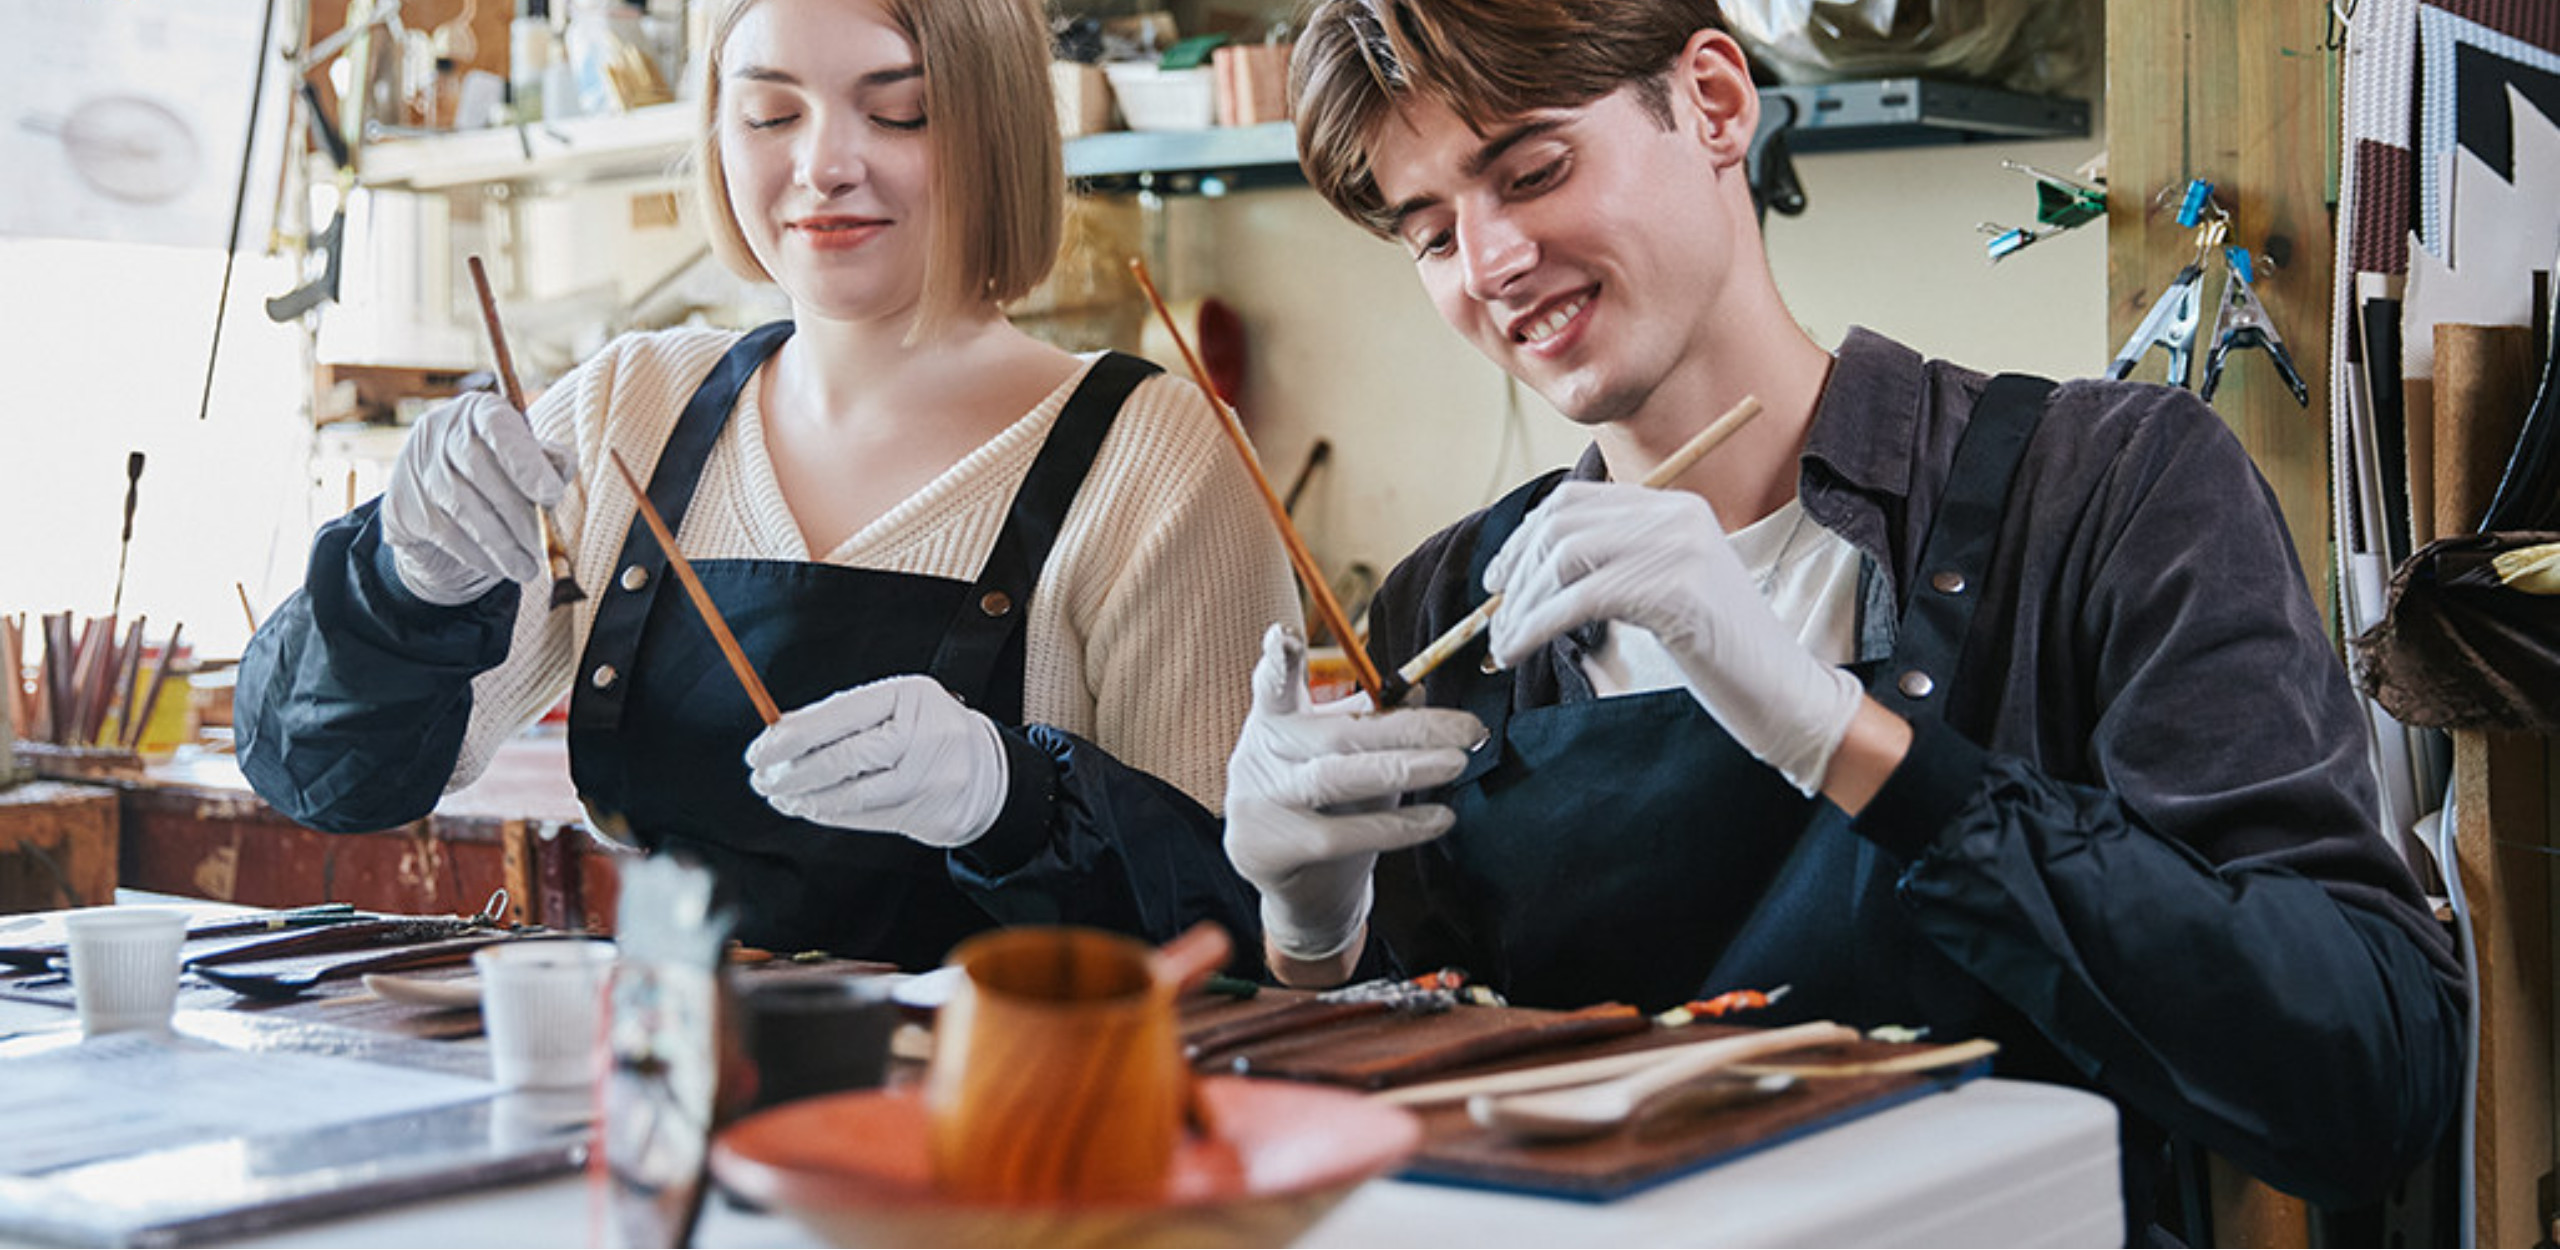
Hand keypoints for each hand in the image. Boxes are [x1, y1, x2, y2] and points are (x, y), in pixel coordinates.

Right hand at [380, 391, 574, 604]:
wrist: (442, 508)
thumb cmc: (500, 479)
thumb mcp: (528, 464)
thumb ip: (548, 463)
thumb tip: (561, 468)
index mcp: (479, 411)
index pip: (498, 426)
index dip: (525, 461)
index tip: (552, 495)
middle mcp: (441, 431)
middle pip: (480, 471)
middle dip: (520, 516)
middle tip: (545, 547)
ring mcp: (416, 466)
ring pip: (463, 507)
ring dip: (502, 545)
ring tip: (530, 569)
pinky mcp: (402, 505)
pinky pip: (446, 533)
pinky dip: (478, 555)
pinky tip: (500, 567)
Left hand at [745, 675, 1008, 847]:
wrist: (989, 771)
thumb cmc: (927, 731)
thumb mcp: (895, 706)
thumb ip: (842, 716)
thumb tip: (779, 731)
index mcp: (910, 695)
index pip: (840, 715)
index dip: (792, 735)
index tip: (759, 750)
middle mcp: (924, 734)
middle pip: (845, 758)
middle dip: (793, 772)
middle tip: (762, 779)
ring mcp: (930, 777)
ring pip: (852, 794)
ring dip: (805, 799)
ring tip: (780, 796)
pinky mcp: (927, 814)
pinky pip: (864, 818)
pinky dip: (829, 814)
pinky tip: (807, 808)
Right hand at [1224, 625, 1484, 961]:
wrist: (1298, 887)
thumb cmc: (1326, 805)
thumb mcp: (1343, 755)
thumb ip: (1371, 722)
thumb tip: (1421, 691)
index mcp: (1273, 720)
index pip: (1273, 686)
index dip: (1277, 662)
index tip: (1284, 637)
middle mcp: (1259, 755)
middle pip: (1333, 733)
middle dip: (1406, 728)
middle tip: (1467, 728)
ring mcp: (1259, 802)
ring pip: (1336, 779)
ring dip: (1404, 768)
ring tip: (1456, 763)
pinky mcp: (1271, 849)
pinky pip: (1342, 835)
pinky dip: (1398, 826)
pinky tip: (1441, 818)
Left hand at [1483, 481, 1861, 793]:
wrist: (1784, 691)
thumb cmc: (1720, 654)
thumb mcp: (1667, 590)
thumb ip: (1616, 564)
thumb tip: (1527, 572)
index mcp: (1674, 507)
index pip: (1576, 500)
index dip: (1525, 536)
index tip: (1500, 579)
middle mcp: (1674, 515)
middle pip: (1561, 523)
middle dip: (1515, 571)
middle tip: (1496, 617)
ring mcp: (1677, 548)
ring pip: (1562, 559)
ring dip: (1520, 606)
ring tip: (1505, 645)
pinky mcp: (1673, 589)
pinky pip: (1578, 599)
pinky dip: (1535, 625)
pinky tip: (1518, 650)